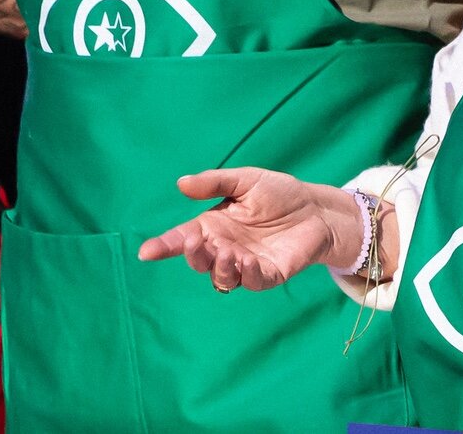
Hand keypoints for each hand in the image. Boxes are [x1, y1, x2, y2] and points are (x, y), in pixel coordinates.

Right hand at [135, 168, 355, 291]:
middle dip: (194, 255)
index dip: (163, 246)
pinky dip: (247, 274)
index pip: (182, 239)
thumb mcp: (246, 180)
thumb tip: (181, 183)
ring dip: (220, 267)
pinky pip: (252, 282)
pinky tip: (248, 261)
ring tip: (228, 250)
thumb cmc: (279, 193)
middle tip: (198, 241)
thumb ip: (215, 182)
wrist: (316, 207)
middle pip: (199, 261)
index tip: (146, 252)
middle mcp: (224, 248)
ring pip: (222, 277)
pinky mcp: (268, 275)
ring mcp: (245, 264)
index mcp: (213, 226)